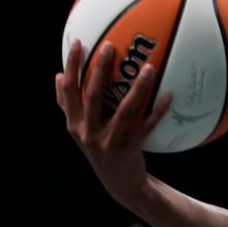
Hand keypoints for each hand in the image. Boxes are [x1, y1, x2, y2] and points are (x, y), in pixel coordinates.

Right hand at [54, 38, 168, 205]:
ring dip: (137, 88)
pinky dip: (157, 111)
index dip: (73, 66)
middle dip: (99, 70)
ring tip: (149, 67)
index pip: (69, 90)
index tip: (79, 42)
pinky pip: (145, 126)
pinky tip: (169, 95)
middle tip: (110, 46)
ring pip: (123, 110)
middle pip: (91, 96)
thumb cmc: (102, 148)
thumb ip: (69, 106)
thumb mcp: (81, 130)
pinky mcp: (128, 150)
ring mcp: (107, 142)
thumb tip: (58, 76)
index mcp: (74, 123)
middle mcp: (87, 132)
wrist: (120, 184)